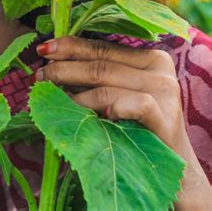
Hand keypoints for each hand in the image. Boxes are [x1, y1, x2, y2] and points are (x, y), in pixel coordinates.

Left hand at [35, 36, 210, 208]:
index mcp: (148, 57)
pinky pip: (134, 104)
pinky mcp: (167, 117)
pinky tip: (99, 116)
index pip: (102, 47)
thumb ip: (97, 77)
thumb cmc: (138, 127)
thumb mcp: (119, 94)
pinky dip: (112, 107)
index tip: (44, 49)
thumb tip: (51, 62)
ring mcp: (165, 90)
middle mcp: (159, 68)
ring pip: (108, 85)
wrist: (173, 167)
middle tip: (40, 77)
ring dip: (76, 95)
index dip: (70, 47)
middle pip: (100, 65)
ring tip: (57, 101)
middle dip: (64, 69)